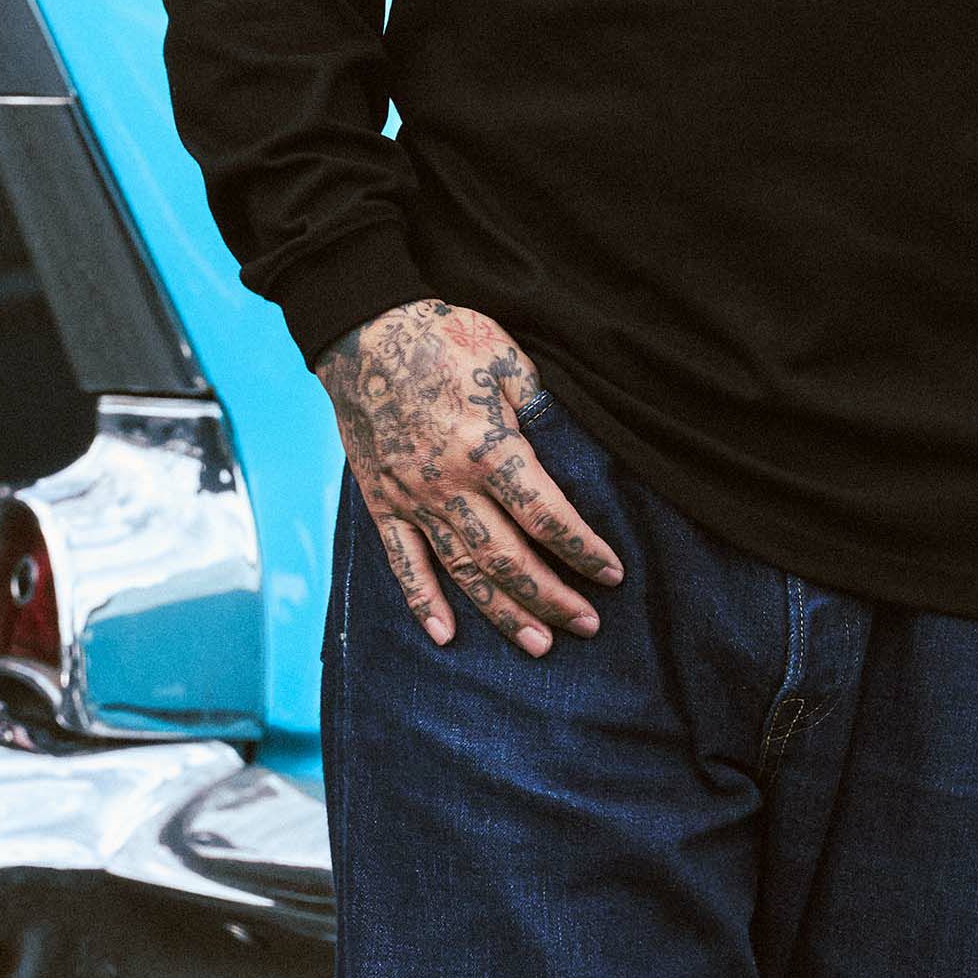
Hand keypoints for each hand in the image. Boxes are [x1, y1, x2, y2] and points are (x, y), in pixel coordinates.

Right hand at [313, 297, 625, 653]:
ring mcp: (413, 499)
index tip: (613, 574)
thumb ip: (538, 406)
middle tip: (589, 626)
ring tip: (540, 646)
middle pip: (510, 558)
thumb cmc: (442, 336)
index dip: (584, 550)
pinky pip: (402, 562)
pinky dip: (422, 602)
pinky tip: (445, 635)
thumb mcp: (505, 357)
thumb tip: (569, 444)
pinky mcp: (382, 502)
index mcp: (488, 449)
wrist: (365, 332)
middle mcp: (450, 485)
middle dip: (553, 597)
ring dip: (503, 613)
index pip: (547, 516)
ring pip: (464, 571)